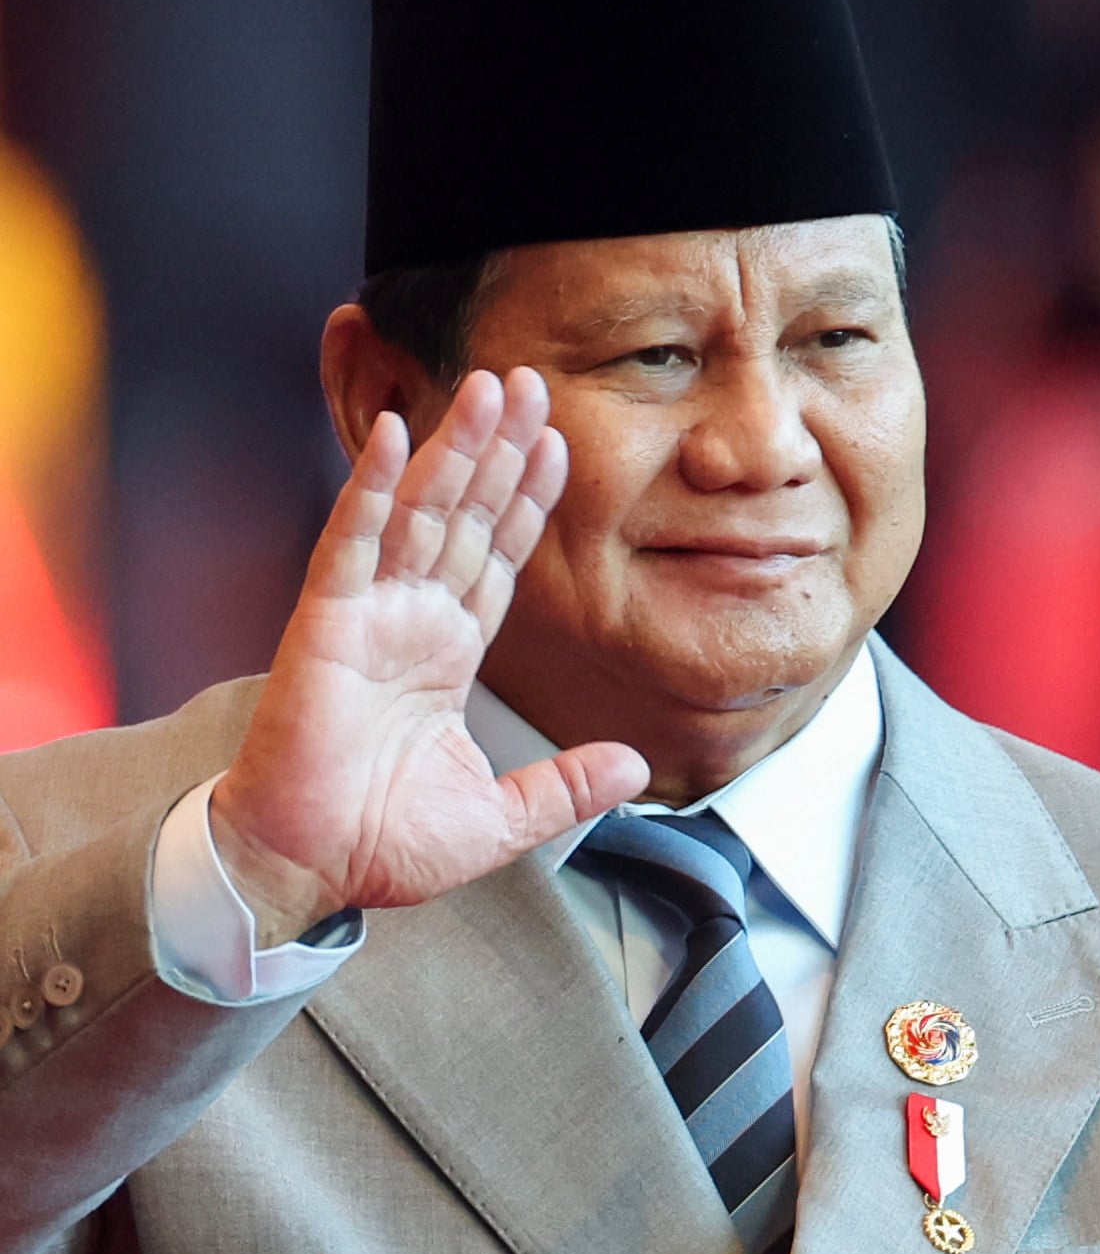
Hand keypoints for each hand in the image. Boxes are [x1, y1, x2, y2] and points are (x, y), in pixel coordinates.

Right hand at [211, 368, 649, 945]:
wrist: (308, 872)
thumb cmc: (383, 844)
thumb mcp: (503, 818)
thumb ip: (568, 786)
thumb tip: (637, 765)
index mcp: (451, 653)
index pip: (500, 558)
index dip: (528, 501)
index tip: (558, 444)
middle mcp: (414, 620)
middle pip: (468, 515)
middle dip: (499, 449)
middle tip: (530, 381)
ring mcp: (370, 615)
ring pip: (421, 511)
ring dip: (454, 447)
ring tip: (487, 385)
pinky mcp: (326, 625)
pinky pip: (353, 543)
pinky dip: (374, 489)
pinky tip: (396, 436)